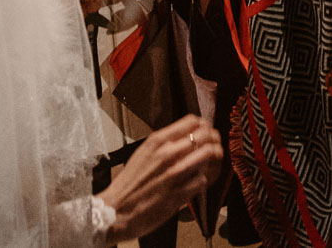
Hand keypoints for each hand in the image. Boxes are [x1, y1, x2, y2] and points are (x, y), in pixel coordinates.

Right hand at [99, 114, 223, 244]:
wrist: (115, 210)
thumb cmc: (129, 184)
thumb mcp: (143, 154)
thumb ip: (164, 144)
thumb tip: (186, 138)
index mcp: (157, 141)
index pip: (192, 120)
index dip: (204, 126)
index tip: (206, 133)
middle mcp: (167, 153)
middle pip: (206, 134)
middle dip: (214, 140)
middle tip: (214, 147)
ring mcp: (175, 173)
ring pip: (210, 154)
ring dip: (215, 159)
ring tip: (213, 164)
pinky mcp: (180, 193)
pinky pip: (204, 179)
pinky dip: (206, 180)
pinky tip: (201, 182)